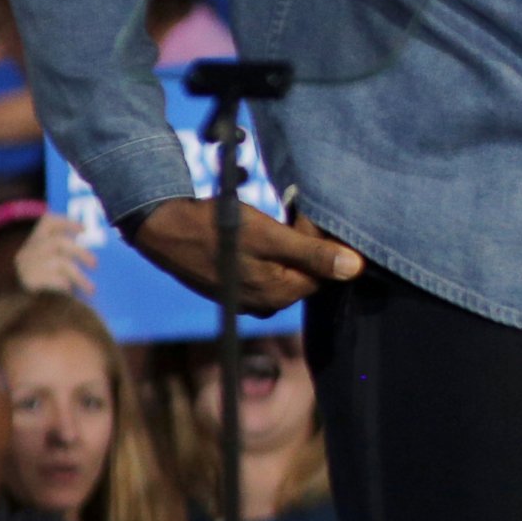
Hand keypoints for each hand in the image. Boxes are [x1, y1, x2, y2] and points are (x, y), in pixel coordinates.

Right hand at [12, 214, 94, 297]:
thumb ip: (67, 252)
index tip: (84, 229)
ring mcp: (26, 266)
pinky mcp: (28, 282)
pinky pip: (53, 280)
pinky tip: (70, 292)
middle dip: (80, 252)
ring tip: (91, 289)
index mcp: (34, 240)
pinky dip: (65, 285)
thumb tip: (100, 248)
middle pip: (57, 243)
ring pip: (59, 263)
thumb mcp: (50, 261)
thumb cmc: (42, 280)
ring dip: (79, 276)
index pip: (47, 222)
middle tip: (95, 264)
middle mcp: (28, 250)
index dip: (67, 222)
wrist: (17, 306)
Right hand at [130, 198, 363, 314]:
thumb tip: (356, 269)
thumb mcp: (270, 237)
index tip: (306, 218)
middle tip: (293, 215)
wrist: (165, 229)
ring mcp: (251, 298)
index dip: (323, 242)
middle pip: (309, 272)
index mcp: (279, 296)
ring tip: (278, 219)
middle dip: (308, 243)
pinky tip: (264, 230)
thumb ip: (313, 254)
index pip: (328, 272)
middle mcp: (267, 305)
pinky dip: (274, 250)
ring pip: (290, 268)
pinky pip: (270, 269)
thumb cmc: (218, 229)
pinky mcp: (238, 287)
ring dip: (292, 244)